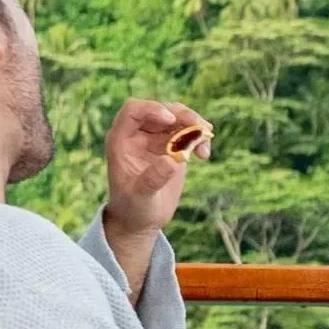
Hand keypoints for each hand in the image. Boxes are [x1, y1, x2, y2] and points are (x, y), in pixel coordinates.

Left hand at [99, 97, 208, 249]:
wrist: (140, 219)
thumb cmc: (133, 208)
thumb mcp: (141, 196)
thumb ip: (154, 178)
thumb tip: (173, 160)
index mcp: (121, 140)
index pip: (133, 111)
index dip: (152, 109)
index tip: (171, 120)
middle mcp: (137, 135)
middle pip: (160, 110)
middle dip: (182, 115)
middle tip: (200, 128)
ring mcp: (155, 139)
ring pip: (177, 117)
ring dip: (194, 124)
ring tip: (207, 138)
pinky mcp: (172, 147)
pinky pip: (188, 133)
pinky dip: (199, 138)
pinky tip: (204, 154)